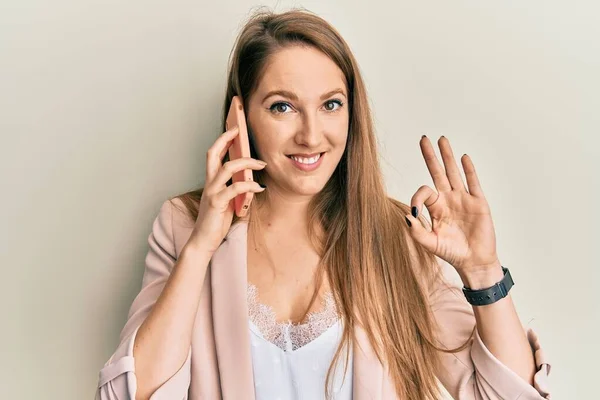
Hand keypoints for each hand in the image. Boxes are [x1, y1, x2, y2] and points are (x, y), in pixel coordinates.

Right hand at [187, 126, 266, 254]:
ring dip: (246, 162)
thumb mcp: (228, 202)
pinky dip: (249, 186)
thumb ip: (236, 190)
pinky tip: (259, 188)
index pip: (213, 155)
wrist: (203, 241)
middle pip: (213, 154)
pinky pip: (235, 188)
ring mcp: (212, 192)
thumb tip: (252, 182)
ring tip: (261, 164)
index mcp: (211, 182)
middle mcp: (209, 183)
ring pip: (226, 167)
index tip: (234, 129)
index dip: (222, 140)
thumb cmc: (215, 222)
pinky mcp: (217, 203)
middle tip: (240, 131)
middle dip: (226, 139)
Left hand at [404, 136, 499, 277]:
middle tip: (423, 139)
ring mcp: (463, 199)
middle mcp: (448, 199)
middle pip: (438, 172)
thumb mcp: (430, 243)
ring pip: (454, 173)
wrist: (474, 261)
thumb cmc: (451, 253)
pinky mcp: (478, 203)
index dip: (417, 196)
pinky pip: (473, 183)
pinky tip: (464, 158)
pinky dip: (469, 170)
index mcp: (435, 207)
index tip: (415, 210)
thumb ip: (417, 231)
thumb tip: (406, 216)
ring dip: (448, 156)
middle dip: (430, 156)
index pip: (424, 191)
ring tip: (442, 139)